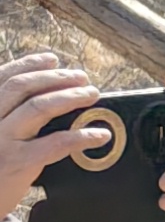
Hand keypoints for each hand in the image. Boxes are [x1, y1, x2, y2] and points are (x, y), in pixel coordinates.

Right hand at [0, 52, 99, 221]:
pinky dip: (82, 136)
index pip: (3, 77)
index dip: (29, 64)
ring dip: (70, 97)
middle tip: (82, 78)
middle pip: (22, 87)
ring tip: (92, 94)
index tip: (52, 59)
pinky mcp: (18, 162)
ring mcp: (2, 140)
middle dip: (56, 77)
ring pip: (39, 107)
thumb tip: (45, 92)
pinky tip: (99, 135)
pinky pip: (55, 143)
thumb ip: (9, 113)